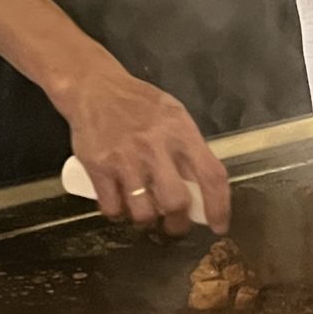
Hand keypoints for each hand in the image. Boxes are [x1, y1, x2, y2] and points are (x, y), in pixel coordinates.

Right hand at [57, 65, 226, 236]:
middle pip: (176, 202)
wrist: (94, 88)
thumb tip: (202, 187)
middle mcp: (155, 147)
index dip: (219, 207)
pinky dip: (118, 214)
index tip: (218, 225)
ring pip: (143, 212)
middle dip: (178, 223)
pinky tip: (121, 205)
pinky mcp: (99, 168)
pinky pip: (112, 208)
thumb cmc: (138, 103)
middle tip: (174, 224)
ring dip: (147, 221)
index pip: (211, 176)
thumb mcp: (173, 115)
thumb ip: (189, 148)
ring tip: (145, 213)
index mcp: (181, 132)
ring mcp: (125, 159)